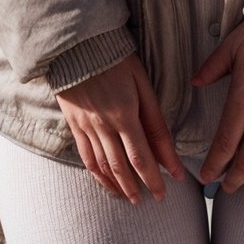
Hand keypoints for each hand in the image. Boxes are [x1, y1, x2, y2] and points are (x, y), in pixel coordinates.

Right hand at [54, 53, 185, 204]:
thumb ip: (155, 120)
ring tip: (132, 198)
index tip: (169, 189)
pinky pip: (86, 158)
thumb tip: (169, 154)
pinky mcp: (74, 125)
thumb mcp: (142, 83)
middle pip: (122, 167)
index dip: (155, 177)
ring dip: (119, 186)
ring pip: (103, 167)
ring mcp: (86, 127)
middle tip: (154, 199)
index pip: (142, 158)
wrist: (76, 43)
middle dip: (140, 186)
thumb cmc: (116, 58)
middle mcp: (103, 126)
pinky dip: (98, 175)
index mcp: (124, 115)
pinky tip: (106, 182)